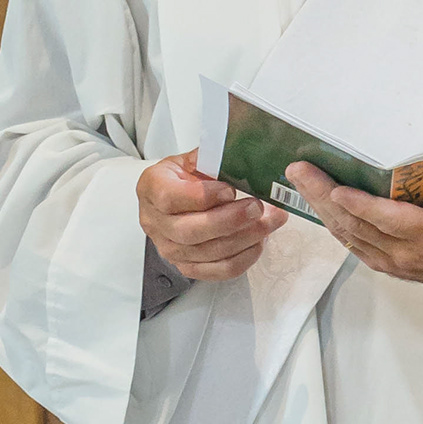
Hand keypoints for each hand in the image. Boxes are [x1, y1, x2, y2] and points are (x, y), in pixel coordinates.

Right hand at [137, 151, 285, 280]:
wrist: (171, 201)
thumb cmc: (182, 178)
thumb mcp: (190, 160)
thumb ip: (211, 159)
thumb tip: (243, 153)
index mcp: (151, 189)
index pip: (170, 198)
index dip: (202, 197)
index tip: (230, 190)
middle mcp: (155, 223)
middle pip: (191, 231)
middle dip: (230, 220)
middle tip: (258, 207)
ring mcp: (170, 249)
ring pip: (209, 252)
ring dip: (245, 238)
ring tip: (270, 221)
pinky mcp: (188, 266)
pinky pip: (219, 270)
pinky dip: (244, 258)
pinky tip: (260, 241)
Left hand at [283, 161, 422, 306]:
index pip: (390, 220)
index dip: (362, 205)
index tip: (337, 188)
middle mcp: (402, 252)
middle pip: (356, 224)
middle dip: (324, 195)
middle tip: (299, 168)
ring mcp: (388, 261)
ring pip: (346, 233)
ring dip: (319, 206)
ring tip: (299, 176)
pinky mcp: (380, 263)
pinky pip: (349, 241)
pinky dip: (330, 220)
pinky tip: (314, 200)